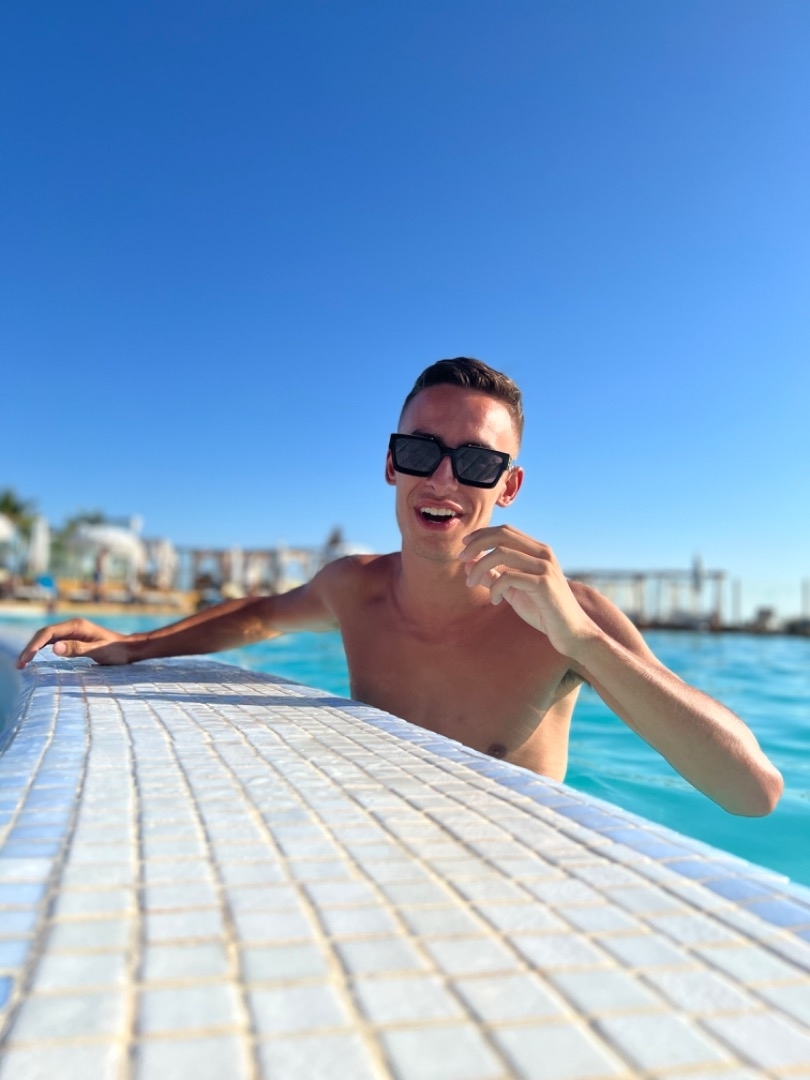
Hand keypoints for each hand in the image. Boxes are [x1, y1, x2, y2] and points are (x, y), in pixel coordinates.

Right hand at [16, 618, 131, 668]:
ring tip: (23, 664)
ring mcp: (73, 632)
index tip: (26, 659)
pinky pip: (53, 642)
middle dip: (30, 648)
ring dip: (34, 648)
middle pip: (44, 634)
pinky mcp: (74, 638)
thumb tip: (54, 648)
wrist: (129, 649)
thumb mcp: (98, 651)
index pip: (48, 633)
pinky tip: (36, 657)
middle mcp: (72, 626)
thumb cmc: (117, 651)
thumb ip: (77, 649)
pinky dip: (42, 649)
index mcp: (76, 626)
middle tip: (20, 665)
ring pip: (47, 638)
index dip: (34, 645)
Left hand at [459, 525, 599, 659]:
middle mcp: (543, 554)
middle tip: (461, 558)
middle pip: (502, 535)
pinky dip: (494, 587)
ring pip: (501, 553)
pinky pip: (508, 577)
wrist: (572, 632)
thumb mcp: (514, 591)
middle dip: (477, 544)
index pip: (506, 531)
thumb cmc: (543, 611)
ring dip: (480, 567)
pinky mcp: (544, 584)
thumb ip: (494, 576)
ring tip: (471, 582)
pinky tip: (494, 600)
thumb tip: (468, 563)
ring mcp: (545, 567)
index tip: (464, 547)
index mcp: (538, 551)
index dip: (482, 534)